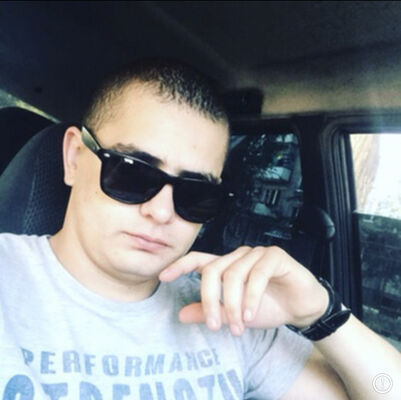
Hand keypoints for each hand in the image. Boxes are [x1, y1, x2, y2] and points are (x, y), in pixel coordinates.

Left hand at [159, 246, 328, 335]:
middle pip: (213, 270)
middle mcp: (239, 256)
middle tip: (215, 326)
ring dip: (234, 304)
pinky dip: (251, 297)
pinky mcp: (275, 256)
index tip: (163, 276)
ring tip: (238, 326)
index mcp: (227, 266)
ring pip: (234, 274)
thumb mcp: (235, 315)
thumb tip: (181, 314)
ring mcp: (256, 254)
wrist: (302, 307)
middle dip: (211, 300)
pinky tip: (250, 314)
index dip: (180, 266)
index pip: (199, 260)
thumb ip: (210, 312)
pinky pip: (257, 274)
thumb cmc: (269, 306)